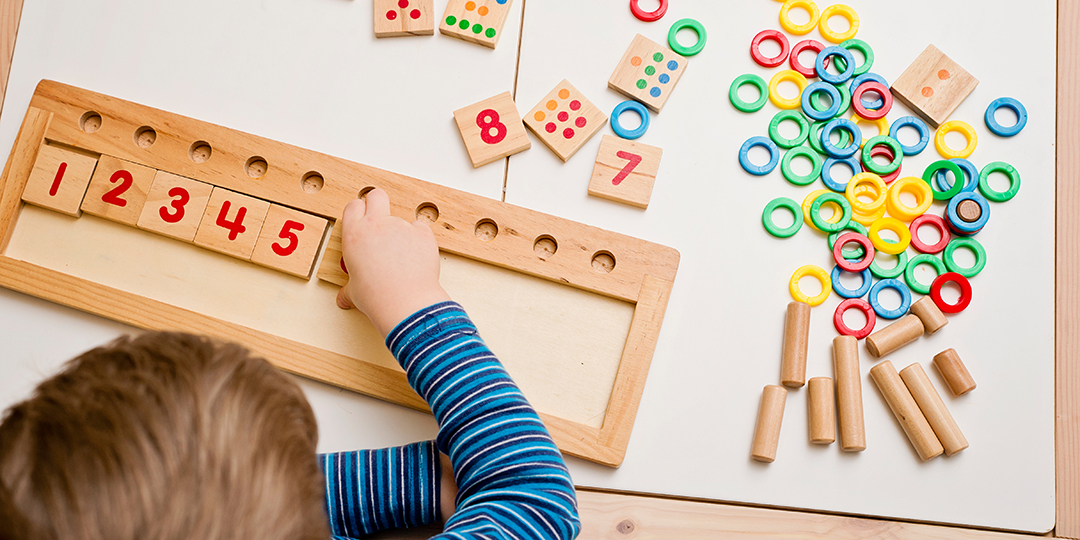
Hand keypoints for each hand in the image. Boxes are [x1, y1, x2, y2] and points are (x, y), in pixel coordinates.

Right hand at [335, 189, 450, 335]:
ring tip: (403, 258)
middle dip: (377, 202)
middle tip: (381, 220)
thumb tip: (344, 297)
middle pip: (376, 195)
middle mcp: (377, 225)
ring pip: (402, 217)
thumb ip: (350, 289)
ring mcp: (401, 226)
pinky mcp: (422, 233)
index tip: (362, 221)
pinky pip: (420, 228)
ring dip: (401, 232)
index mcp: (354, 235)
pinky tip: (417, 256)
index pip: (353, 206)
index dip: (358, 212)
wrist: (405, 302)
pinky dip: (419, 239)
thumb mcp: (355, 292)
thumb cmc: (377, 297)